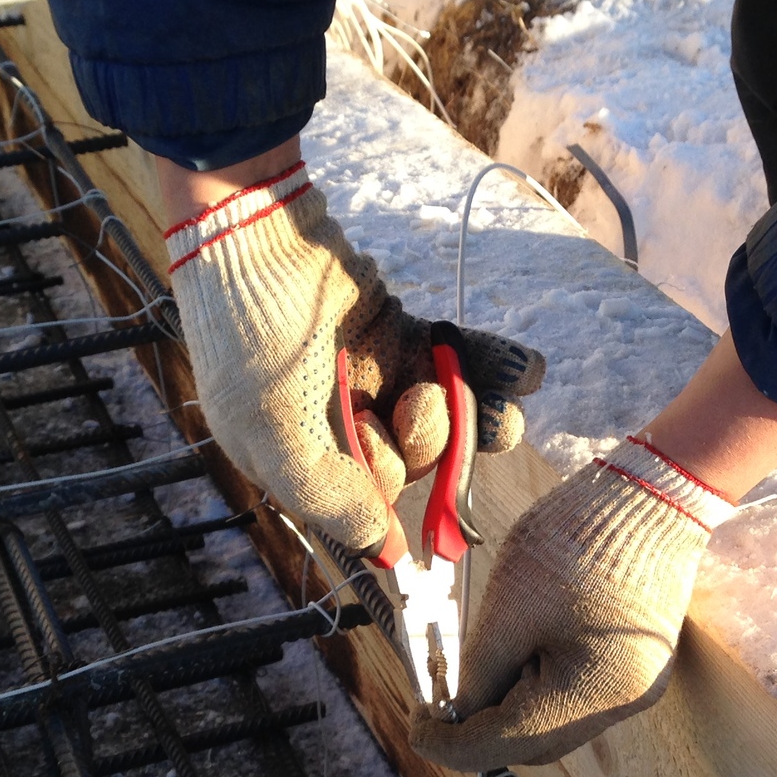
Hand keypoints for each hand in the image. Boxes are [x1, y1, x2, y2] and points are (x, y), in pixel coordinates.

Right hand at [167, 162, 543, 552]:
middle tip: (413, 402)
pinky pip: (453, 361)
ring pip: (442, 416)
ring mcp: (371, 378)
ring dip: (474, 414)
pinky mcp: (398, 334)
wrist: (255, 226)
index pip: (365, 508)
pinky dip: (491, 366)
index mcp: (297, 460)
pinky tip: (528, 371)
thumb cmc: (249, 333)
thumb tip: (380, 550)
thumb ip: (326, 494)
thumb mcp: (271, 427)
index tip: (422, 506)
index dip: (398, 505)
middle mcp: (337, 427)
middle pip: (414, 462)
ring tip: (497, 406)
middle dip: (430, 441)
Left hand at [408, 439, 734, 770]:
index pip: (506, 743)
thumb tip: (456, 712)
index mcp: (594, 693)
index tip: (416, 726)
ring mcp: (637, 688)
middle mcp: (624, 704)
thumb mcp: (508, 609)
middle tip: (442, 696)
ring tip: (483, 660)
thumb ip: (478, 673)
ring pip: (554, 723)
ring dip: (510, 705)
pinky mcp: (637, 667)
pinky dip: (538, 685)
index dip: (451, 742)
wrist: (648, 493)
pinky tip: (520, 648)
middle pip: (534, 743)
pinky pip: (576, 696)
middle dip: (482, 726)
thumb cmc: (575, 541)